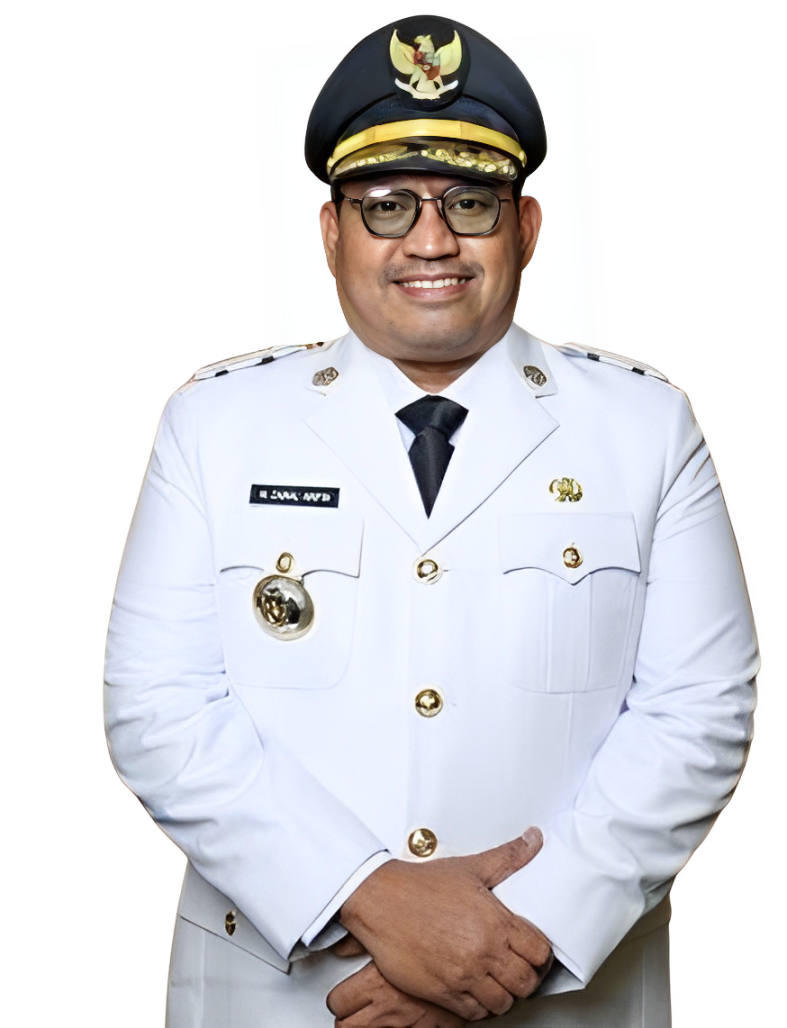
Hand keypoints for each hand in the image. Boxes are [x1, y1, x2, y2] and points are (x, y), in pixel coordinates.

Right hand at [339, 828, 551, 1021]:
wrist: (381, 900)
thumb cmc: (421, 885)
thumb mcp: (470, 867)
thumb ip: (508, 856)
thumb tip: (534, 839)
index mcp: (495, 921)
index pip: (539, 952)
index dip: (541, 956)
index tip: (534, 954)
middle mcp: (483, 950)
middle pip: (526, 982)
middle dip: (526, 979)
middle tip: (517, 971)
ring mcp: (463, 974)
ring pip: (503, 1003)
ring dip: (503, 995)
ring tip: (496, 982)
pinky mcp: (442, 991)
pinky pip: (474, 1013)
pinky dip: (478, 1006)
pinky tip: (474, 991)